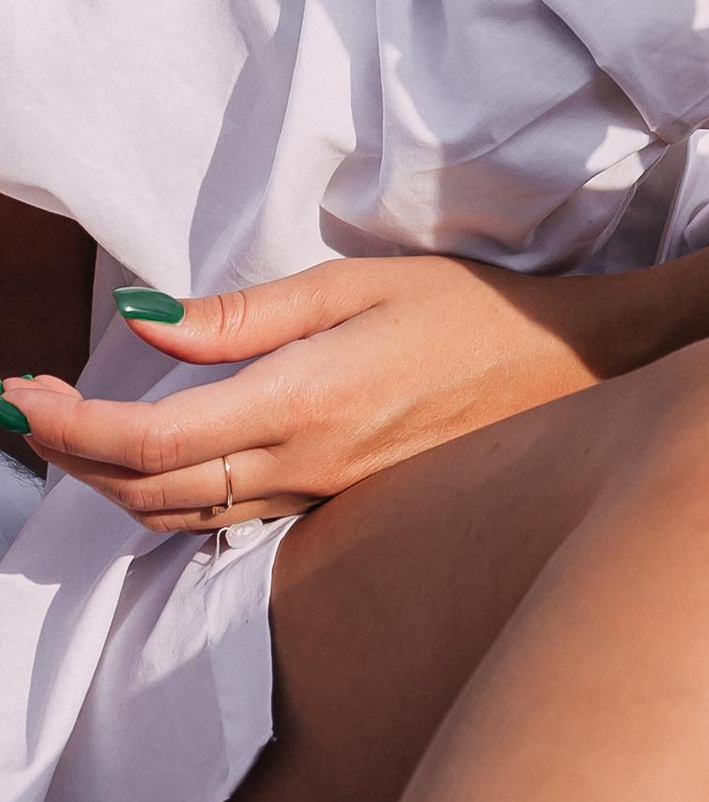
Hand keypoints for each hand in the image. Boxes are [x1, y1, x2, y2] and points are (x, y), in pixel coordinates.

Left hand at [2, 253, 612, 530]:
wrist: (563, 369)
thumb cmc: (468, 310)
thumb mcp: (355, 282)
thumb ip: (243, 314)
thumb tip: (145, 321)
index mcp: (301, 402)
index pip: (152, 440)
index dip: (72, 426)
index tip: (23, 393)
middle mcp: (300, 466)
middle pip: (148, 491)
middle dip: (70, 456)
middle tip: (25, 408)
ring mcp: (317, 498)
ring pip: (179, 516)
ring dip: (108, 482)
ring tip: (67, 432)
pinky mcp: (332, 507)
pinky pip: (223, 519)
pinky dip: (164, 497)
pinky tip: (150, 463)